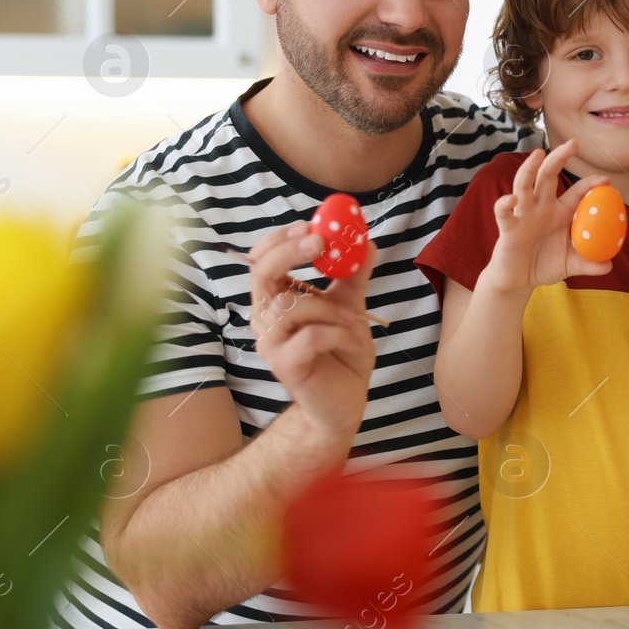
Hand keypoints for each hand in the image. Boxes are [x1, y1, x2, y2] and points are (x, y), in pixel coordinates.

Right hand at [249, 222, 377, 452]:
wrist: (346, 402)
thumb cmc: (341, 354)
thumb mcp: (350, 309)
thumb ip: (354, 277)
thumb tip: (367, 241)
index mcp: (276, 301)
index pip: (261, 260)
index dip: (281, 240)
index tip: (311, 225)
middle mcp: (265, 320)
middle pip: (261, 274)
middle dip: (290, 253)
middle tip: (321, 243)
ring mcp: (271, 344)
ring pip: (291, 306)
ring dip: (329, 308)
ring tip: (351, 322)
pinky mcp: (284, 366)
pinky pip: (310, 336)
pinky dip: (338, 333)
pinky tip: (351, 341)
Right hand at [483, 141, 612, 294]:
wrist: (518, 280)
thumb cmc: (543, 266)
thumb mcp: (570, 265)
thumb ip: (588, 264)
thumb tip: (609, 266)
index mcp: (559, 213)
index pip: (576, 192)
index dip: (589, 184)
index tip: (606, 180)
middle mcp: (541, 208)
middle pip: (547, 176)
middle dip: (559, 158)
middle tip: (573, 143)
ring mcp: (523, 215)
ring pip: (525, 186)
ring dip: (530, 169)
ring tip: (539, 154)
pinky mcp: (508, 228)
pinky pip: (504, 213)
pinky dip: (505, 205)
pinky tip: (512, 200)